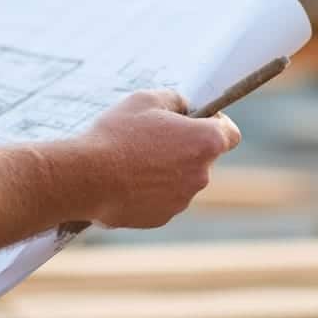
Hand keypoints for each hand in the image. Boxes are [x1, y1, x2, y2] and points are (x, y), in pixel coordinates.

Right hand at [76, 90, 241, 228]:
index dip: (216, 122)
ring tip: (132, 159)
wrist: (86, 177)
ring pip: (181, 179)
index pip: (231, 133)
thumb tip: (185, 108)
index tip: (196, 119)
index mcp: (205, 142)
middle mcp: (201, 175)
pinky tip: (125, 180)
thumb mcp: (146, 99)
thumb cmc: (117, 134)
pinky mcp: (162, 217)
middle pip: (202, 157)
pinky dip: (149, 190)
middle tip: (152, 136)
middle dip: (183, 147)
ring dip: (165, 169)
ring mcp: (182, 200)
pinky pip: (162, 198)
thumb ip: (175, 100)